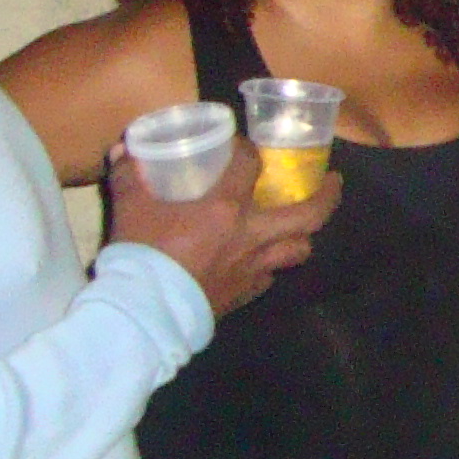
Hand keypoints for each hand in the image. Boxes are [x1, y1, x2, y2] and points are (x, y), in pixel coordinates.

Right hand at [107, 142, 340, 320]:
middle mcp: (250, 235)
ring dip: (302, 235)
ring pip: (298, 249)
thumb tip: (125, 150)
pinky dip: (270, 265)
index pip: (251, 165)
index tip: (246, 147)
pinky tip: (263, 261)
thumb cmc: (140, 254)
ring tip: (302, 224)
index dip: (250, 150)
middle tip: (333, 181)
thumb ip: (130, 175)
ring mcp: (253, 267)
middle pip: (308, 215)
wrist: (142, 311)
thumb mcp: (129, 207)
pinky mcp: (246, 294)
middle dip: (327, 196)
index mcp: (225, 208)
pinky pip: (269, 276)